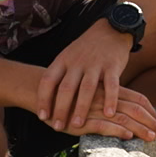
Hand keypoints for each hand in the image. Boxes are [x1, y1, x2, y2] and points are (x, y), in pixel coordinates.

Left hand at [37, 21, 154, 138]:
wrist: (111, 29)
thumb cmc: (86, 49)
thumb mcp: (68, 57)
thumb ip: (60, 76)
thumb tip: (47, 101)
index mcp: (63, 60)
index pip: (48, 81)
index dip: (44, 99)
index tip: (42, 116)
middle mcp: (77, 62)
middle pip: (66, 88)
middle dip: (60, 109)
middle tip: (57, 127)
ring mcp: (95, 64)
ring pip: (86, 88)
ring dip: (81, 108)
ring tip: (78, 125)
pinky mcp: (112, 65)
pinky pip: (111, 85)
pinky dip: (110, 100)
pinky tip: (109, 114)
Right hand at [64, 86, 155, 140]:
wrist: (43, 90)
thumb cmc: (72, 94)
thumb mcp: (94, 92)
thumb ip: (110, 99)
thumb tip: (129, 112)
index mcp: (110, 89)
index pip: (138, 98)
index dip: (150, 111)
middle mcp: (105, 97)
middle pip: (135, 108)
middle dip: (149, 122)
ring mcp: (95, 107)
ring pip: (123, 117)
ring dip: (139, 128)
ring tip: (150, 137)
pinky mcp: (83, 119)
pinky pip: (103, 125)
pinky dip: (118, 130)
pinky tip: (128, 136)